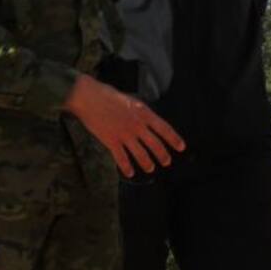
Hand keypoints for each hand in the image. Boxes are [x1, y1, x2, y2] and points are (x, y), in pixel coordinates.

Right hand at [63, 73, 184, 177]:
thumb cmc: (108, 96)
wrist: (88, 97)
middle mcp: (137, 125)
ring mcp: (124, 134)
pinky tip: (129, 173)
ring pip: (141, 154)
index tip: (181, 147)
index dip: (174, 139)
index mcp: (144, 113)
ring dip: (147, 163)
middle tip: (166, 162)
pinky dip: (126, 167)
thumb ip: (142, 113)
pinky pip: (121, 158)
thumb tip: (150, 122)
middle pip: (155, 144)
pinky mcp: (111, 141)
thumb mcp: (132, 101)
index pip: (165, 129)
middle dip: (163, 155)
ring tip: (150, 169)